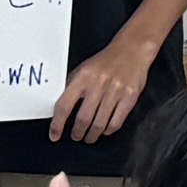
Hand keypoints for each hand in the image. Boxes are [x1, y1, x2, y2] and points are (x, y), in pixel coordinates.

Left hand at [49, 29, 163, 143]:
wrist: (132, 49)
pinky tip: (104, 130)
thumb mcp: (84, 69)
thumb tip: (61, 110)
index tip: (54, 135)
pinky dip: (108, 130)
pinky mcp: (130, 97)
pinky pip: (116, 122)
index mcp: (83, 76)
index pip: (64, 105)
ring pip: (99, 124)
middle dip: (77, 132)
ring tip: (89, 137)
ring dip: (92, 135)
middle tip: (76, 136)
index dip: (58, 124)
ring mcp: (116, 91)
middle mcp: (99, 84)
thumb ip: (73, 87)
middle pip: (83, 119)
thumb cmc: (106, 61)